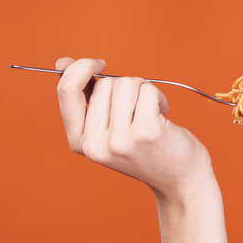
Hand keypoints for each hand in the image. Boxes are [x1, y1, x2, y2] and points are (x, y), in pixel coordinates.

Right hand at [55, 57, 213, 198]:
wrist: (180, 180)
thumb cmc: (146, 149)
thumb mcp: (108, 128)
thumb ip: (87, 97)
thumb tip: (62, 63)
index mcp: (79, 142)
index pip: (66, 90)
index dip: (81, 68)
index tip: (99, 64)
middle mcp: (96, 144)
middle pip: (105, 83)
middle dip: (126, 88)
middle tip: (139, 111)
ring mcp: (120, 140)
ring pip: (127, 83)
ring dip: (144, 91)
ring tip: (151, 114)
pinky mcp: (145, 132)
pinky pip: (147, 90)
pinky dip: (158, 96)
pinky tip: (162, 116)